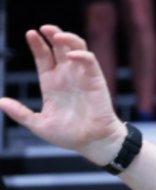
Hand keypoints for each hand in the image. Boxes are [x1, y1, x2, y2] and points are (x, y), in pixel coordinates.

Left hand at [0, 27, 125, 164]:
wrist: (92, 143)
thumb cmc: (69, 136)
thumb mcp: (38, 125)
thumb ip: (20, 113)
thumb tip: (1, 102)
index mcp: (52, 84)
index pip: (43, 57)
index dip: (37, 45)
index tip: (30, 34)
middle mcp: (66, 76)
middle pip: (59, 47)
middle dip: (52, 34)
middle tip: (44, 28)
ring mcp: (81, 77)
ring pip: (76, 48)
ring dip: (67, 38)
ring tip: (56, 35)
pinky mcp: (95, 80)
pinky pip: (89, 61)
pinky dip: (81, 54)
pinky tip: (71, 55)